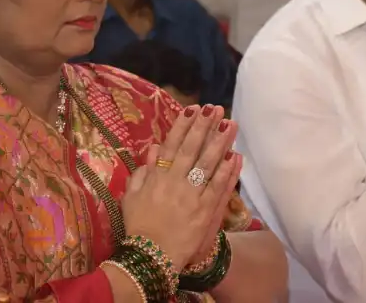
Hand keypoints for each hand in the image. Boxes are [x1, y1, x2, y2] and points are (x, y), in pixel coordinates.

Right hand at [121, 105, 239, 270]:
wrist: (150, 257)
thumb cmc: (138, 228)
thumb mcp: (130, 197)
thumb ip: (140, 173)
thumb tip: (151, 149)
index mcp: (156, 176)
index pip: (171, 145)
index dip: (182, 126)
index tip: (192, 109)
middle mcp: (174, 181)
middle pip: (192, 148)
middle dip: (204, 126)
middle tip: (215, 108)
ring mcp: (190, 194)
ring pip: (208, 162)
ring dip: (220, 142)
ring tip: (230, 124)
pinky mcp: (204, 210)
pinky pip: (217, 186)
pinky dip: (227, 170)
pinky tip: (235, 156)